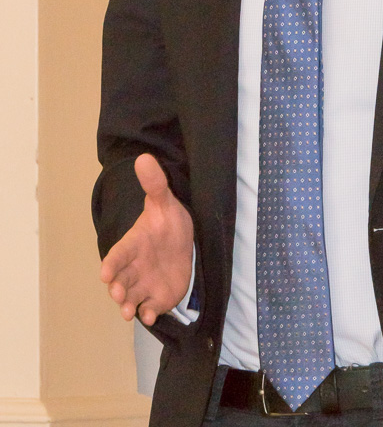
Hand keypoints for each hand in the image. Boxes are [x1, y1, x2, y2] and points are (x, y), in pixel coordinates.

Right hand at [100, 153, 193, 326]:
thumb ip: (155, 183)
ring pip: (131, 297)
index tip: (105, 272)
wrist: (184, 240)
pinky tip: (151, 317)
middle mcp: (135, 266)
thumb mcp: (165, 200)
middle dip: (117, 288)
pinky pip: (151, 309)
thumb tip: (144, 158)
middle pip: (121, 279)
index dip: (112, 263)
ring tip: (130, 312)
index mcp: (134, 243)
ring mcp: (145, 283)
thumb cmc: (168, 221)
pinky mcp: (158, 297)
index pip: (119, 253)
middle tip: (118, 294)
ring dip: (128, 305)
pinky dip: (149, 314)